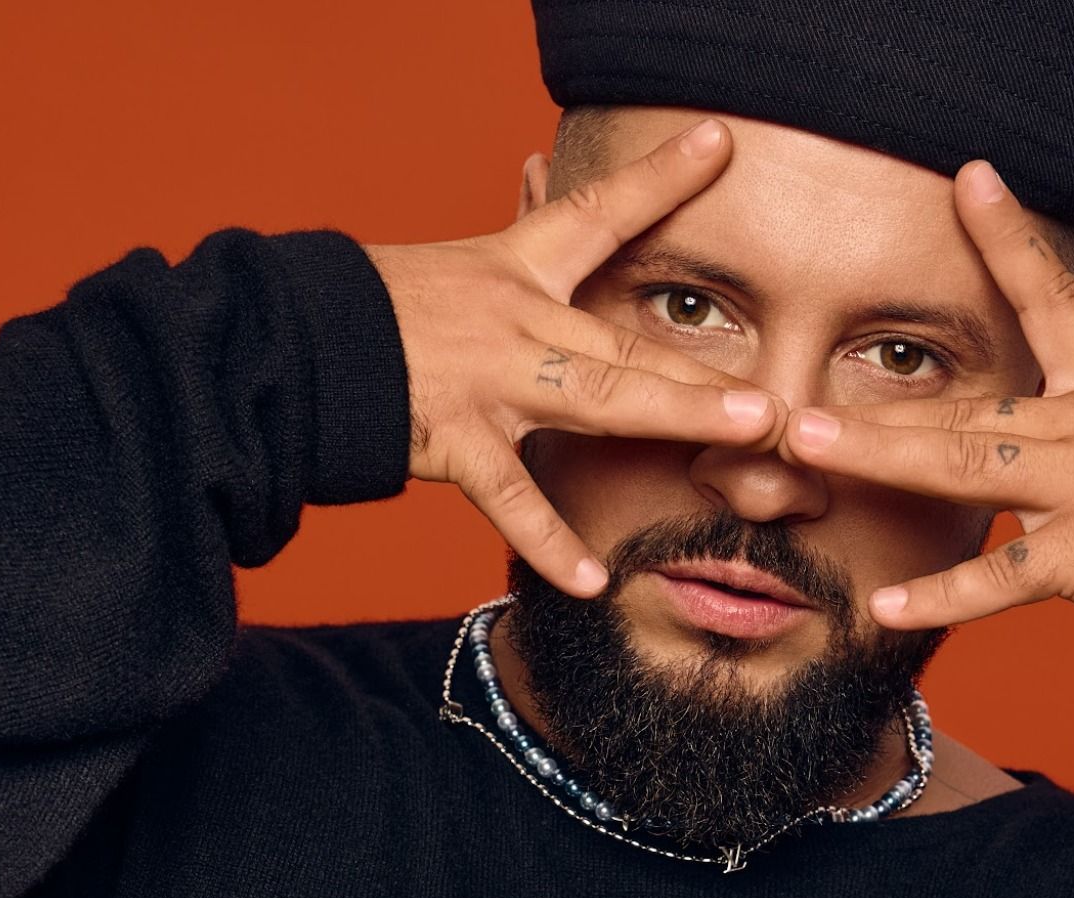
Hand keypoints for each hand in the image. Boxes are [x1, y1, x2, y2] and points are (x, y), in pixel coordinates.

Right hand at [367, 120, 781, 597]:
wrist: (290, 345)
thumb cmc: (376, 311)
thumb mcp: (459, 271)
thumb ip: (519, 255)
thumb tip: (539, 172)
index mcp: (514, 271)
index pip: (597, 214)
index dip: (660, 177)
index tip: (722, 143)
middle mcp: (515, 319)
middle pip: (626, 339)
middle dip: (707, 366)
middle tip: (783, 388)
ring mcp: (489, 381)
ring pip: (597, 397)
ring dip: (676, 411)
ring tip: (749, 429)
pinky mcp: (453, 438)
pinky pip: (509, 496)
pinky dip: (549, 541)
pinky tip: (593, 579)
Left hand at [783, 161, 1073, 628]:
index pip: (1056, 296)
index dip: (1008, 237)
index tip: (966, 181)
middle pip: (966, 406)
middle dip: (881, 409)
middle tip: (800, 408)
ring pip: (960, 466)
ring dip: (879, 457)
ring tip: (808, 450)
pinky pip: (998, 581)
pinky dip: (941, 598)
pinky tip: (882, 607)